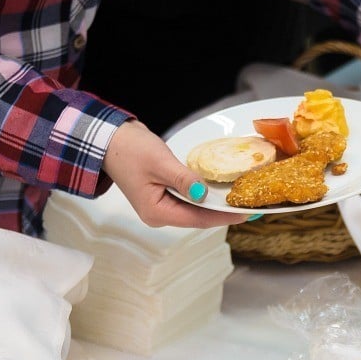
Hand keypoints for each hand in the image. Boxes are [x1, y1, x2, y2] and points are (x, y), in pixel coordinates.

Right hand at [103, 121, 249, 227]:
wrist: (110, 141)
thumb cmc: (130, 150)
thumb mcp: (160, 163)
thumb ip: (183, 180)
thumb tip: (203, 194)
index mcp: (156, 212)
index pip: (198, 219)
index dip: (224, 216)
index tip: (246, 212)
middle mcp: (159, 215)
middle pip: (199, 218)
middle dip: (224, 213)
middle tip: (250, 205)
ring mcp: (161, 207)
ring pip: (195, 211)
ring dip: (216, 206)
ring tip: (241, 200)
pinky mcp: (164, 197)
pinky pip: (190, 201)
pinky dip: (205, 197)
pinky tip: (221, 193)